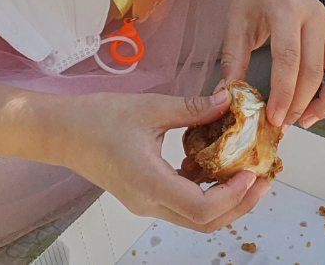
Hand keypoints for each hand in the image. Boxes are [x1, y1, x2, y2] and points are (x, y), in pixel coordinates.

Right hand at [57, 90, 269, 231]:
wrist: (61, 132)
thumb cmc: (96, 119)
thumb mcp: (149, 108)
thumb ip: (192, 109)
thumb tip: (227, 102)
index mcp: (150, 183)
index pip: (202, 209)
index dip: (234, 196)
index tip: (252, 173)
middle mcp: (148, 202)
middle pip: (205, 222)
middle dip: (240, 204)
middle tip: (263, 178)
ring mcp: (145, 203)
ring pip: (195, 217)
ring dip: (225, 200)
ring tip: (244, 171)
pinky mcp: (143, 196)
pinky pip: (181, 205)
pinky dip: (204, 192)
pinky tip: (212, 166)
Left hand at [221, 0, 324, 129]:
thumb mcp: (236, 21)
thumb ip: (233, 59)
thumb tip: (227, 96)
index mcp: (287, 10)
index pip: (289, 58)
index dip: (282, 92)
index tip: (272, 117)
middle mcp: (316, 17)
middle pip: (315, 70)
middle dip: (299, 104)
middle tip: (282, 125)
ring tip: (304, 120)